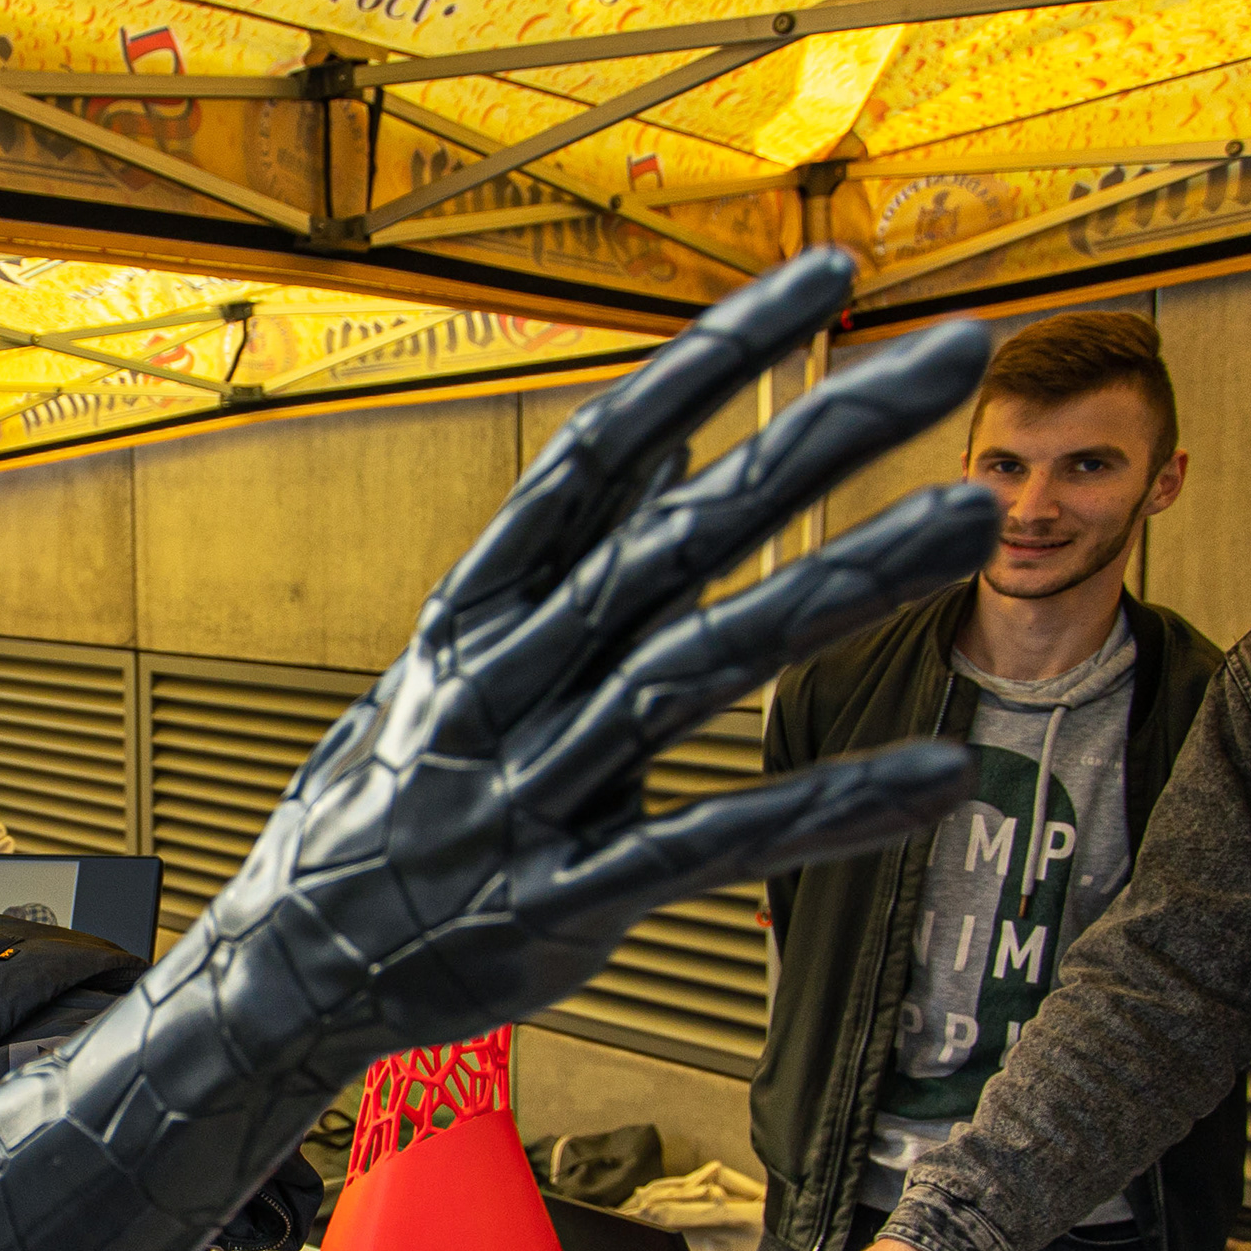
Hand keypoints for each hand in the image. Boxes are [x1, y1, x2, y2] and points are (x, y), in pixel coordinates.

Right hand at [172, 256, 1005, 1081]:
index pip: (598, 454)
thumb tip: (671, 439)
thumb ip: (568, 558)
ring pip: (699, 669)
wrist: (280, 972)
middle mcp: (500, 685)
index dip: (714, 360)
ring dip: (843, 585)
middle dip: (817, 439)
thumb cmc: (382, 805)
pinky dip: (824, 810)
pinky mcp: (565, 903)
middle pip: (674, 538)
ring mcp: (530, 794)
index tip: (827, 278)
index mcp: (471, 613)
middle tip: (950, 358)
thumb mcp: (451, 660)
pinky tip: (935, 773)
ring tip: (969, 517)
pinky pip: (711, 846)